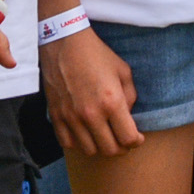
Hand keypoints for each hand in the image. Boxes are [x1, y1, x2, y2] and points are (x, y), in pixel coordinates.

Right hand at [42, 27, 144, 159]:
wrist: (65, 43)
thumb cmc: (97, 54)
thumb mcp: (123, 71)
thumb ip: (130, 97)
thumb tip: (128, 116)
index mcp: (111, 102)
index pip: (128, 138)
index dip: (136, 142)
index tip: (138, 138)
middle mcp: (91, 114)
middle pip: (110, 150)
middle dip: (122, 148)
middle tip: (124, 140)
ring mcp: (71, 118)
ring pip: (89, 150)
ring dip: (101, 147)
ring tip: (105, 136)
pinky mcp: (56, 117)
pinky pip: (68, 144)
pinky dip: (79, 143)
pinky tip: (86, 133)